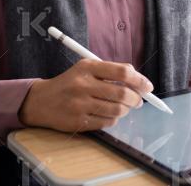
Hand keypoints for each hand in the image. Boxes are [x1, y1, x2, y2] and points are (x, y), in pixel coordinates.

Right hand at [19, 59, 153, 131]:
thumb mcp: (87, 68)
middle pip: (122, 93)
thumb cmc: (71, 82)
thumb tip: (138, 79)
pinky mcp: (78, 121)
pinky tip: (110, 114)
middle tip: (139, 100)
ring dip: (126, 110)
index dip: (139, 80)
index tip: (148, 86)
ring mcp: (80, 104)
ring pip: (117, 110)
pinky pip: (107, 122)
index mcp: (87, 67)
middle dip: (136, 98)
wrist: (42, 100)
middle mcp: (83, 85)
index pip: (122, 73)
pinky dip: (114, 119)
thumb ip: (111, 70)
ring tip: (125, 107)